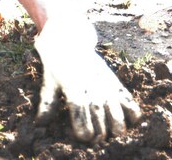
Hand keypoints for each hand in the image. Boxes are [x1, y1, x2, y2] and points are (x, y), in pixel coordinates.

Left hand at [34, 16, 141, 143]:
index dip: (82, 136)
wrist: (69, 35)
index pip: (83, 127)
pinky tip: (124, 118)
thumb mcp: (48, 80)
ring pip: (118, 122)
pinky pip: (131, 105)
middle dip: (97, 137)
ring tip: (107, 129)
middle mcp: (92, 93)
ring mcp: (106, 88)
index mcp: (74, 93)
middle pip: (101, 130)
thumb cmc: (55, 59)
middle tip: (92, 134)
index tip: (79, 134)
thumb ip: (47, 104)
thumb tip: (39, 124)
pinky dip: (132, 116)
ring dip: (114, 131)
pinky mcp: (115, 83)